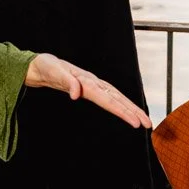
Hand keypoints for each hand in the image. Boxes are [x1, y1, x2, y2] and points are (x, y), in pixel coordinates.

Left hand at [25, 51, 151, 128]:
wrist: (41, 64)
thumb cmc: (47, 68)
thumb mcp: (53, 72)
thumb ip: (66, 81)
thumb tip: (76, 94)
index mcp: (86, 81)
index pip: (108, 99)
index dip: (122, 111)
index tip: (135, 122)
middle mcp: (93, 83)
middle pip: (117, 98)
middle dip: (133, 111)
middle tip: (147, 124)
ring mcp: (93, 85)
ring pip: (116, 97)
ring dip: (130, 108)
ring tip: (144, 121)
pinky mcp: (91, 88)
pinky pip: (110, 97)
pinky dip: (121, 104)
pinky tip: (128, 111)